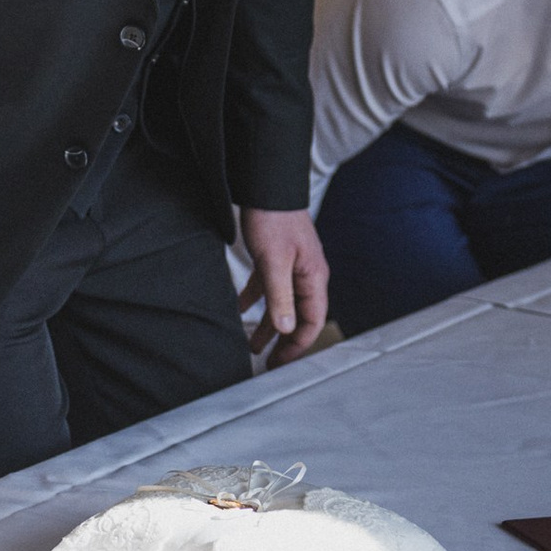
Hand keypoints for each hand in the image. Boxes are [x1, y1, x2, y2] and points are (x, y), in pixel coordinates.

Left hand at [239, 207, 329, 363]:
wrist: (265, 187)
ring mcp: (290, 267)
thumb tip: (286, 328)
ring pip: (280, 304)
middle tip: (268, 364)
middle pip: (297, 316)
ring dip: (267, 325)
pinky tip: (238, 310)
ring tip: (252, 346)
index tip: (282, 363)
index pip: (311, 320)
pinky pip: (266, 287)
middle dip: (283, 341)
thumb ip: (280, 295)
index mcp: (312, 277)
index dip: (298, 344)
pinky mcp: (274, 258)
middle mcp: (305, 275)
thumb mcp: (274, 260)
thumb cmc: (273, 219)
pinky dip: (254, 300)